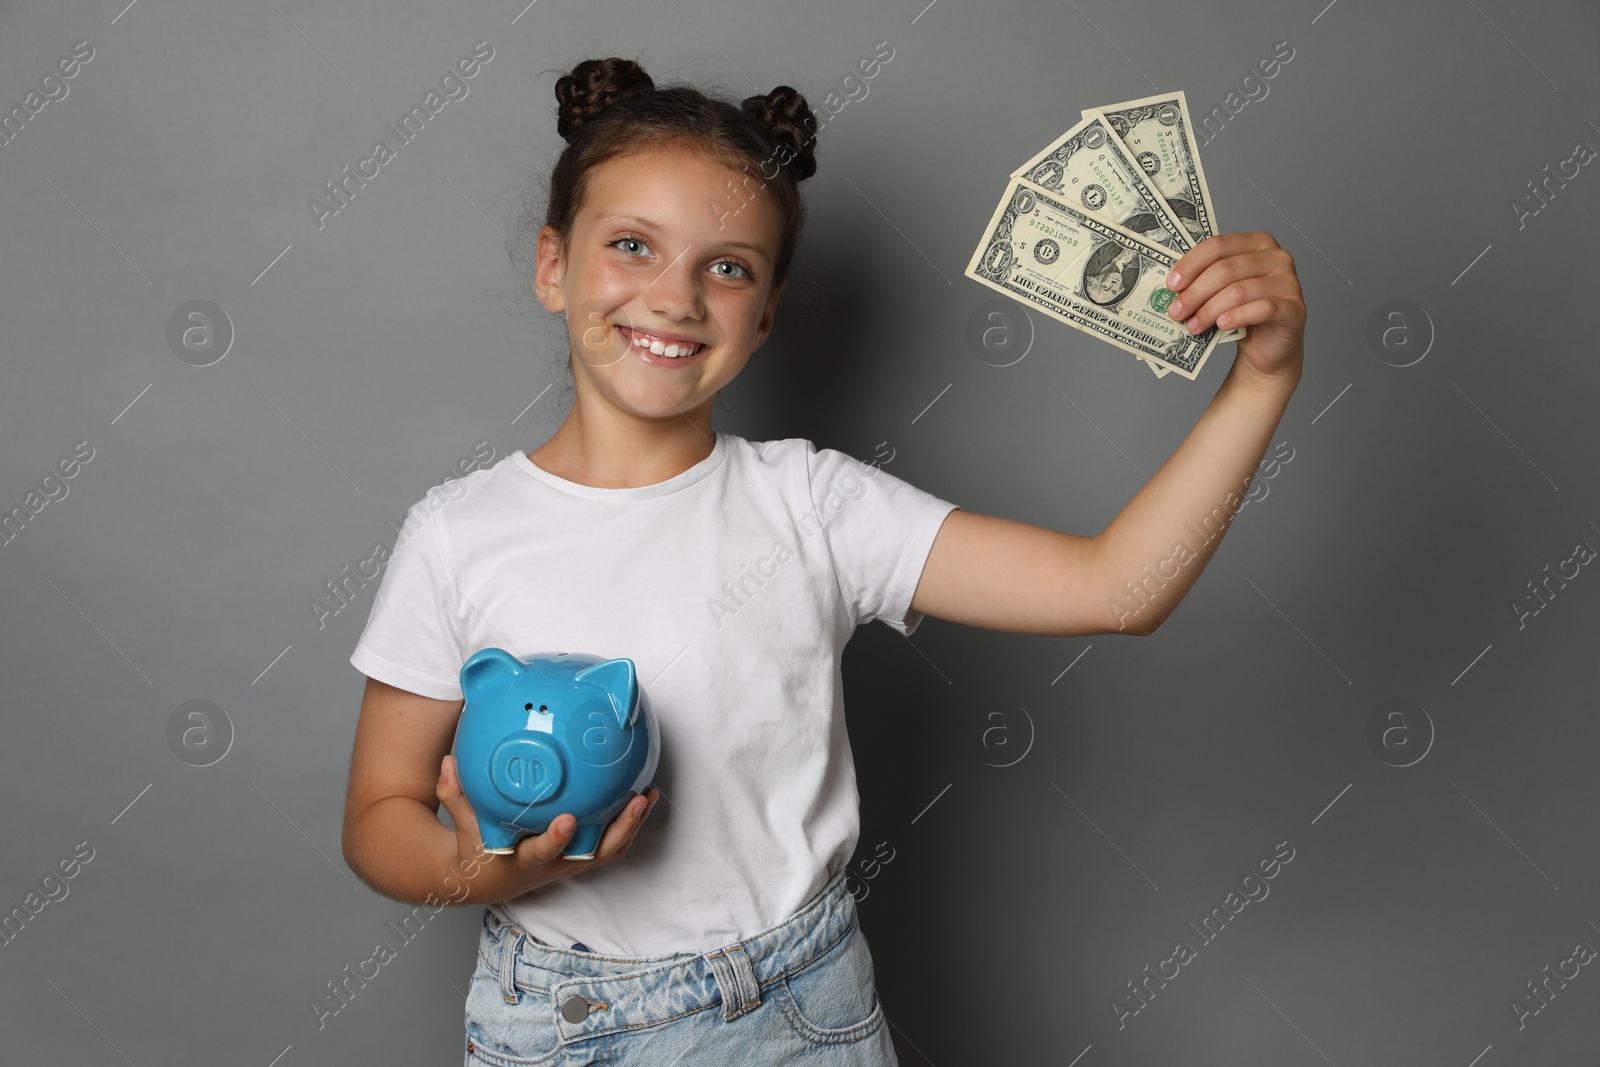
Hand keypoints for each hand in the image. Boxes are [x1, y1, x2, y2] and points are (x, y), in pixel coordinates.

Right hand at [436, 754, 660, 895]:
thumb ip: (455, 793)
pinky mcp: (582, 856)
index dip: (555, 840)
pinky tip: (644, 794)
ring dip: (632, 825)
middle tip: (634, 802)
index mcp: (523, 860)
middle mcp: (554, 864)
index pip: (540, 853)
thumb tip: (448, 762)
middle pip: (592, 855)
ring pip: (610, 849)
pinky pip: (612, 842)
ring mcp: (571, 862)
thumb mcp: (462, 824)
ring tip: (648, 794)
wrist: (489, 878)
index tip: (567, 819)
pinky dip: (630, 822)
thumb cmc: (476, 847)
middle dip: (617, 831)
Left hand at [1163, 231, 1306, 383]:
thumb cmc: (1241, 313)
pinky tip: (1220, 325)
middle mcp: (1276, 257)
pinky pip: (1262, 309)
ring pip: (1239, 291)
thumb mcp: (1220, 291)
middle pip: (1225, 269)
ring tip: (1192, 326)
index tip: (1171, 285)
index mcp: (1256, 243)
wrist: (1267, 347)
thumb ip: (1203, 280)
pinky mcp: (1294, 309)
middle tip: (1175, 312)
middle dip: (1195, 292)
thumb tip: (1170, 286)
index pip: (1218, 245)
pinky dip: (1237, 317)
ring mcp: (1289, 282)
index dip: (1191, 264)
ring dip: (1209, 310)